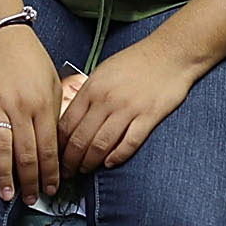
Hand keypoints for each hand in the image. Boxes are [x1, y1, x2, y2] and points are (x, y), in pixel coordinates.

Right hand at [0, 27, 60, 202]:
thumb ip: (53, 113)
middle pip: (26, 153)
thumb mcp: (52, 83)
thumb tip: (56, 145)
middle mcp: (19, 108)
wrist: (2, 33)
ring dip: (4, 174)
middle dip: (31, 181)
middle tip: (32, 201)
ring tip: (7, 196)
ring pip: (1, 146)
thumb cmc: (30, 59)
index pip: (48, 148)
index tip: (52, 189)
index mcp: (41, 105)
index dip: (51, 172)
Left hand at [57, 38, 201, 176]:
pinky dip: (117, 156)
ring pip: (101, 144)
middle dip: (70, 161)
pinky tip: (110, 164)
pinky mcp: (148, 116)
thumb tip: (72, 119)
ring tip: (84, 171)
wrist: (170, 53)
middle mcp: (106, 100)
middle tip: (66, 172)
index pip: (66, 124)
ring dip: (89, 162)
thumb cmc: (136, 61)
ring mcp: (128, 109)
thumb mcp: (103, 72)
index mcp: (92, 88)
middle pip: (80, 139)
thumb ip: (88, 95)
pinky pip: (129, 143)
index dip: (58, 146)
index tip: (56, 157)